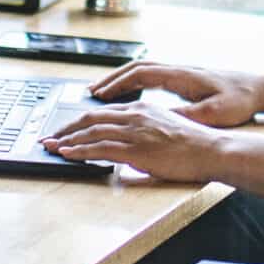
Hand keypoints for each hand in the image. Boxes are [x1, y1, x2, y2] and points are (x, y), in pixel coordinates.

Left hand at [42, 103, 229, 179]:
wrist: (213, 151)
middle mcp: (136, 116)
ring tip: (52, 147)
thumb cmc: (195, 145)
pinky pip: (100, 149)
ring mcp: (136, 132)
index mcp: (143, 109)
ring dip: (67, 141)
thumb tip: (127, 146)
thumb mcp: (166, 130)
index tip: (65, 129)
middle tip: (50, 137)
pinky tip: (67, 154)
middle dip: (66, 129)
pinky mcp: (137, 150)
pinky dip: (79, 151)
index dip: (80, 120)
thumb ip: (144, 133)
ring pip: (92, 132)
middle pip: (91, 118)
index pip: (103, 112)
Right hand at [84, 62, 263, 126]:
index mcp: (182, 76)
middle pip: (136, 68)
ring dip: (122, 80)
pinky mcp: (186, 80)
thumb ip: (187, 117)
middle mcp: (179, 70)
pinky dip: (136, 84)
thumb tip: (161, 121)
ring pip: (143, 70)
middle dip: (111, 80)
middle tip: (90, 93)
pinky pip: (153, 77)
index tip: (98, 94)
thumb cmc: (240, 100)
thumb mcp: (214, 113)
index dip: (117, 83)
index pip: (141, 73)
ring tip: (102, 94)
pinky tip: (129, 96)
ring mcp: (182, 73)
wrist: (260, 89)